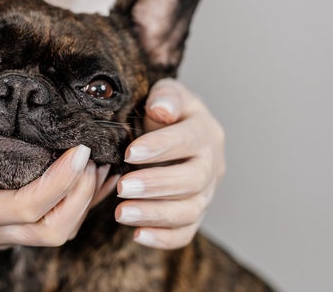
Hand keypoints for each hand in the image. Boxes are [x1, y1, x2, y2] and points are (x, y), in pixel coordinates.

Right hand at [0, 123, 114, 246]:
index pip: (27, 208)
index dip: (58, 183)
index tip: (79, 151)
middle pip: (52, 230)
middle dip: (80, 198)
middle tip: (92, 158)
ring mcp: (5, 231)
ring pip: (58, 231)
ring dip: (84, 202)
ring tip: (100, 163)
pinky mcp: (13, 223)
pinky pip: (55, 222)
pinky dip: (80, 203)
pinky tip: (97, 178)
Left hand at [115, 79, 224, 248]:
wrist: (169, 130)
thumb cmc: (161, 111)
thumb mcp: (164, 94)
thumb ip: (164, 97)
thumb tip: (161, 109)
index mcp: (205, 132)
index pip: (189, 141)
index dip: (161, 148)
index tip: (129, 153)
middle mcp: (212, 164)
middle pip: (192, 181)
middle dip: (155, 185)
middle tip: (121, 187)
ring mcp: (205, 192)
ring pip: (189, 211)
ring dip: (155, 215)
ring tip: (120, 213)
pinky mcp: (194, 213)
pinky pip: (185, 233)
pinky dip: (163, 238)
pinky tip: (137, 235)